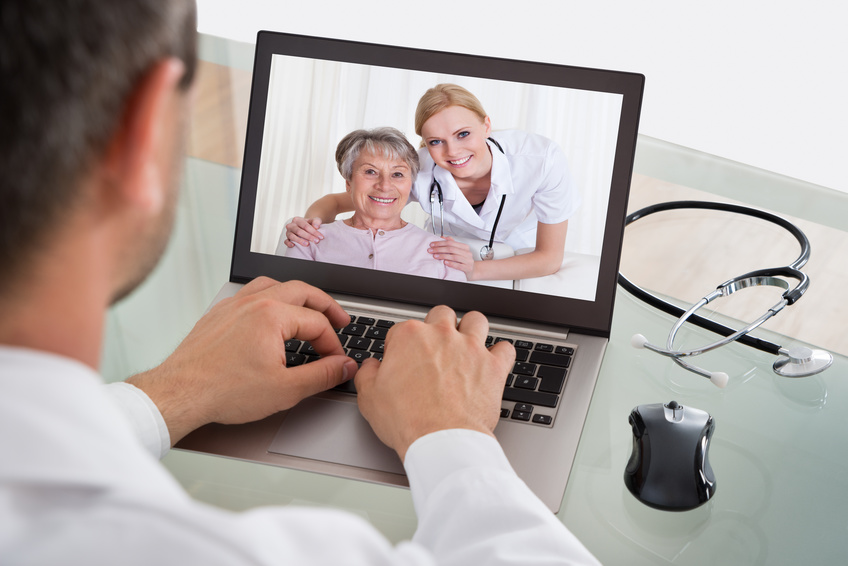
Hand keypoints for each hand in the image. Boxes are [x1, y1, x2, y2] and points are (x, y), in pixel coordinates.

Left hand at [127, 277, 357, 444]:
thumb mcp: (285, 390)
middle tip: (340, 320)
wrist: (180, 393)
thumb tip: (343, 366)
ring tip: (310, 309)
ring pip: (276, 285)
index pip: (318, 322)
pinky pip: (252, 292)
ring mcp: (235, 304)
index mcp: (273, 315)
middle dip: (326, 306)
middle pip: (303, 291)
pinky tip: (273, 312)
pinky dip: (272, 297)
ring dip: (299, 296)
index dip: (334, 343)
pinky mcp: (220, 313)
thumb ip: (322, 375)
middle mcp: (254, 302)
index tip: (337, 361)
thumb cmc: (223, 390)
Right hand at [284, 217, 323, 247]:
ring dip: (300, 241)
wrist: (304, 228)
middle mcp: (291, 225)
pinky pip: (286, 241)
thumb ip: (316, 221)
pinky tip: (294, 246)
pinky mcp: (286, 238)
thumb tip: (316, 227)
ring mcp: (288, 232)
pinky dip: (289, 243)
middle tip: (316, 241)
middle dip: (308, 237)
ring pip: (292, 236)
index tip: (321, 237)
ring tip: (307, 244)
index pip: (305, 226)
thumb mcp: (314, 221)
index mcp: (297, 219)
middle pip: (299, 231)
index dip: (314, 231)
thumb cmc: (310, 224)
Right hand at [354, 306, 514, 460]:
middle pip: (441, 315)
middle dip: (438, 326)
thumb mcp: (369, 397)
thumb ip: (367, 373)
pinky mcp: (493, 366)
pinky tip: (493, 361)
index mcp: (409, 337)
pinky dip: (500, 353)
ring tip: (466, 344)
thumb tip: (370, 366)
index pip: (403, 328)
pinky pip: (505, 348)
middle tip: (435, 347)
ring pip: (476, 320)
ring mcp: (470, 348)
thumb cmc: (407, 420)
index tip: (402, 360)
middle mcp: (441, 335)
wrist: (441, 441)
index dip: (401, 345)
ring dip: (471, 329)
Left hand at [428, 237, 475, 278]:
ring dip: (443, 256)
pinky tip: (445, 262)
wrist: (473, 270)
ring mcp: (468, 261)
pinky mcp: (467, 268)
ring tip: (435, 256)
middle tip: (431, 250)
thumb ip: (452, 243)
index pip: (450, 243)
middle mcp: (467, 253)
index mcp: (464, 247)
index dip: (440, 243)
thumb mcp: (459, 251)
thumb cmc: (464, 260)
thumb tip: (442, 237)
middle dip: (439, 249)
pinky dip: (451, 263)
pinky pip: (458, 265)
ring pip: (454, 256)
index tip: (432, 244)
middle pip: (451, 249)